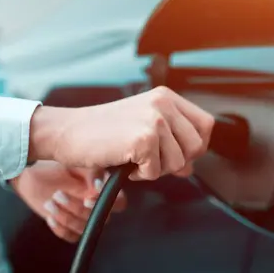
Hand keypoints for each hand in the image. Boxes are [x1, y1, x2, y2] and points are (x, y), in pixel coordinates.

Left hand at [10, 161, 125, 242]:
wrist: (30, 172)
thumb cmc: (53, 164)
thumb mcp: (73, 162)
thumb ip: (91, 172)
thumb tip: (99, 186)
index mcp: (101, 188)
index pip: (118, 201)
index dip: (106, 203)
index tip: (87, 196)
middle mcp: (95, 204)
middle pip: (100, 217)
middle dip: (78, 209)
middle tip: (59, 194)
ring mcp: (82, 216)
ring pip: (84, 227)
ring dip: (66, 217)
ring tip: (50, 201)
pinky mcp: (68, 226)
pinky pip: (70, 236)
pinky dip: (60, 228)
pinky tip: (50, 215)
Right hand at [29, 86, 213, 179]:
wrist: (68, 132)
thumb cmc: (102, 133)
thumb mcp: (142, 129)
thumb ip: (171, 144)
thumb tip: (190, 168)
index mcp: (166, 96)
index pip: (205, 125)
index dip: (195, 146)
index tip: (177, 154)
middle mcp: (163, 104)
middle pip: (197, 146)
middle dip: (176, 161)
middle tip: (150, 159)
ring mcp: (154, 120)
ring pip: (178, 163)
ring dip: (156, 169)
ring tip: (133, 158)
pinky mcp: (143, 139)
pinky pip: (157, 172)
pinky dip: (141, 175)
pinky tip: (124, 161)